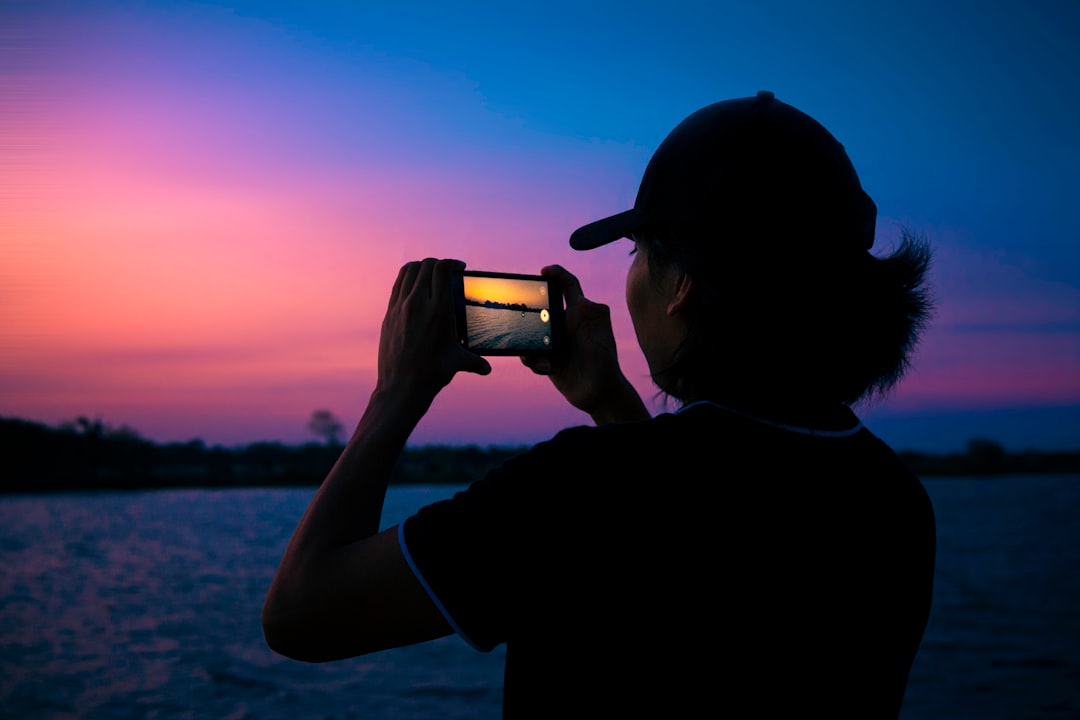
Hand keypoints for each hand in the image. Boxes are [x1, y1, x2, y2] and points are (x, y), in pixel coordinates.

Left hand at [377, 258, 490, 407]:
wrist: (401, 387)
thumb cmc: (433, 374)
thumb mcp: (458, 362)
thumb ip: (475, 361)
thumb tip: (486, 369)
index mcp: (439, 310)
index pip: (442, 269)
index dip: (452, 263)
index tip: (459, 267)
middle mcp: (418, 304)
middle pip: (426, 266)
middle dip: (438, 264)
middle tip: (446, 272)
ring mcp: (400, 307)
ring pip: (409, 270)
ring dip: (421, 268)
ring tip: (430, 275)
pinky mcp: (389, 313)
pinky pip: (398, 285)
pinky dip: (408, 279)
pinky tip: (416, 289)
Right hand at [522, 265, 648, 423]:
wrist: (599, 393)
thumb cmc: (606, 362)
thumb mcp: (604, 337)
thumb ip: (598, 315)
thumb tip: (582, 299)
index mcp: (579, 314)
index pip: (568, 286)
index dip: (557, 274)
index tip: (544, 271)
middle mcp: (564, 325)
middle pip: (542, 306)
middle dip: (530, 307)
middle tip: (522, 312)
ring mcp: (553, 342)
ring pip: (530, 332)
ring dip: (528, 341)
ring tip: (540, 355)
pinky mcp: (546, 359)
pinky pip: (530, 354)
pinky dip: (532, 360)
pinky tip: (545, 367)